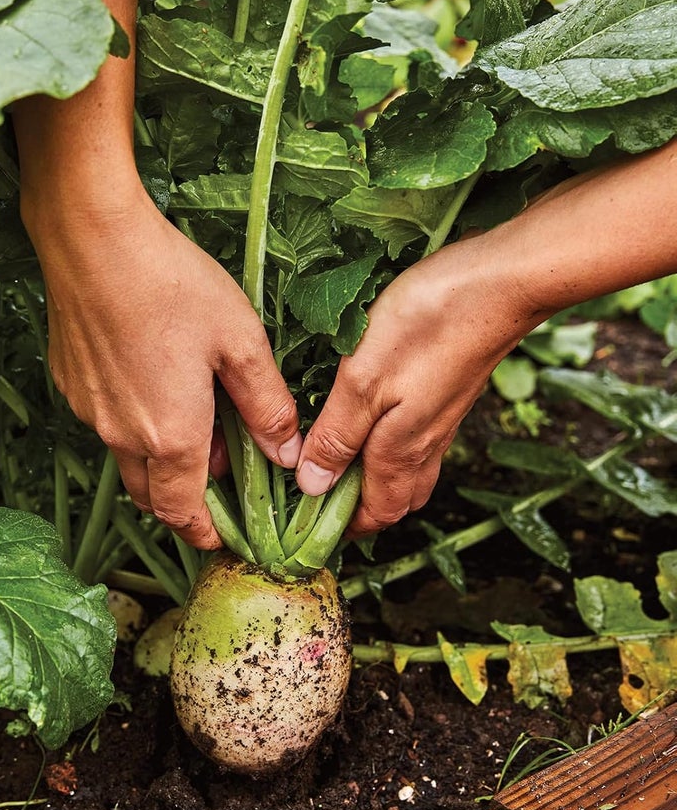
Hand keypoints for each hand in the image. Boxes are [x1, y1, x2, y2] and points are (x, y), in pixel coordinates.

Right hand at [25, 176, 301, 548]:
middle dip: (184, 503)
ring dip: (160, 462)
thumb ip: (266, 406)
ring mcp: (91, 413)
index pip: (184, 513)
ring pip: (128, 460)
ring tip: (191, 423)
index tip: (221, 537)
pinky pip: (106, 424)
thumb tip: (287, 453)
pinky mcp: (72, 385)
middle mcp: (123, 436)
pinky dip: (134, 426)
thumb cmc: (173, 286)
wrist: (93, 239)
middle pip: (152, 497)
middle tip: (215, 484)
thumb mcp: (241, 344)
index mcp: (171, 436)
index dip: (204, 533)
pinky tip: (154, 384)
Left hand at [295, 237, 529, 538]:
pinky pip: (419, 441)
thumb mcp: (363, 380)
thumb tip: (312, 486)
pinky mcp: (448, 394)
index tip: (309, 522)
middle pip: (396, 500)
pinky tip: (371, 420)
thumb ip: (337, 435)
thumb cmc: (428, 324)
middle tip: (319, 493)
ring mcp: (442, 419)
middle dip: (361, 509)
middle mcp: (427, 445)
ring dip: (376, 479)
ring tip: (338, 461)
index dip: (345, 526)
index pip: (377, 514)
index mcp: (401, 451)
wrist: (499, 283)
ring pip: (409, 471)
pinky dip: (391, 448)